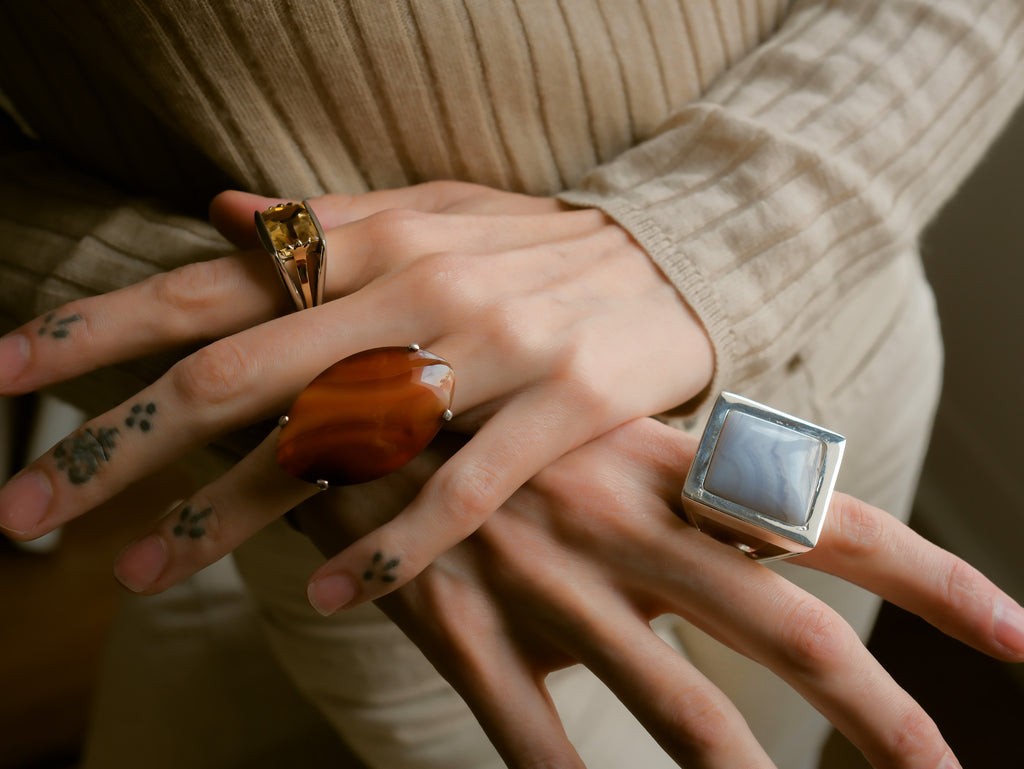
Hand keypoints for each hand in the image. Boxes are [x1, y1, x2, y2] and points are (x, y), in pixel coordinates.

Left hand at [0, 182, 711, 604]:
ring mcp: (492, 349)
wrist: (677, 256)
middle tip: (26, 510)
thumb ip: (326, 224)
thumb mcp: (431, 210)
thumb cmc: (536, 244)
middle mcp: (417, 289)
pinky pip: (460, 490)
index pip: (206, 287)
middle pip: (239, 374)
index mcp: (374, 239)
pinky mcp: (562, 408)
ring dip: (225, 514)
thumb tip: (221, 213)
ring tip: (138, 575)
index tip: (4, 378)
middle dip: (120, 445)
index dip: (97, 330)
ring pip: (334, 444)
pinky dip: (389, 546)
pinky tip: (322, 595)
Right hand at [293, 418, 1020, 768]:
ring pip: (673, 701)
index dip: (929, 572)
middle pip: (781, 623)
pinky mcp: (457, 623)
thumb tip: (722, 540)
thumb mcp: (573, 412)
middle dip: (879, 705)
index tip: (1018, 626)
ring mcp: (542, 576)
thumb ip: (653, 481)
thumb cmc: (466, 390)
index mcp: (654, 457)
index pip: (819, 514)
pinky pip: (528, 734)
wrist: (329, 380)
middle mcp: (618, 518)